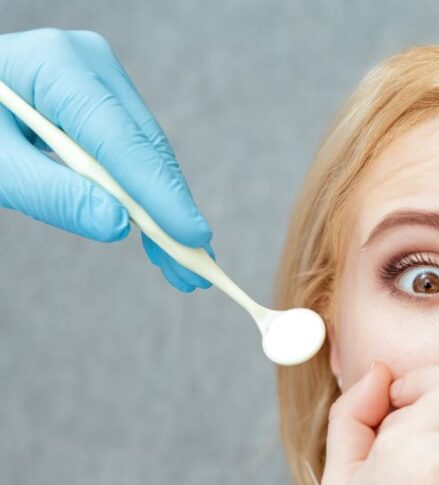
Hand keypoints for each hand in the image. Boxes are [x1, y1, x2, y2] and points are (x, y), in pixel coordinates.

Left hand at [0, 29, 213, 290]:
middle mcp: (91, 64)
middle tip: (194, 272)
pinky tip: (164, 236)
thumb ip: (50, 194)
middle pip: (146, 149)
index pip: (120, 140)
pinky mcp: (105, 101)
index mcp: (58, 65)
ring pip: (147, 155)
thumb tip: (118, 226)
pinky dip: (147, 197)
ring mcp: (102, 80)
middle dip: (171, 213)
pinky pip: (135, 154)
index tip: (193, 237)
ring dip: (166, 212)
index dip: (159, 193)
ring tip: (182, 268)